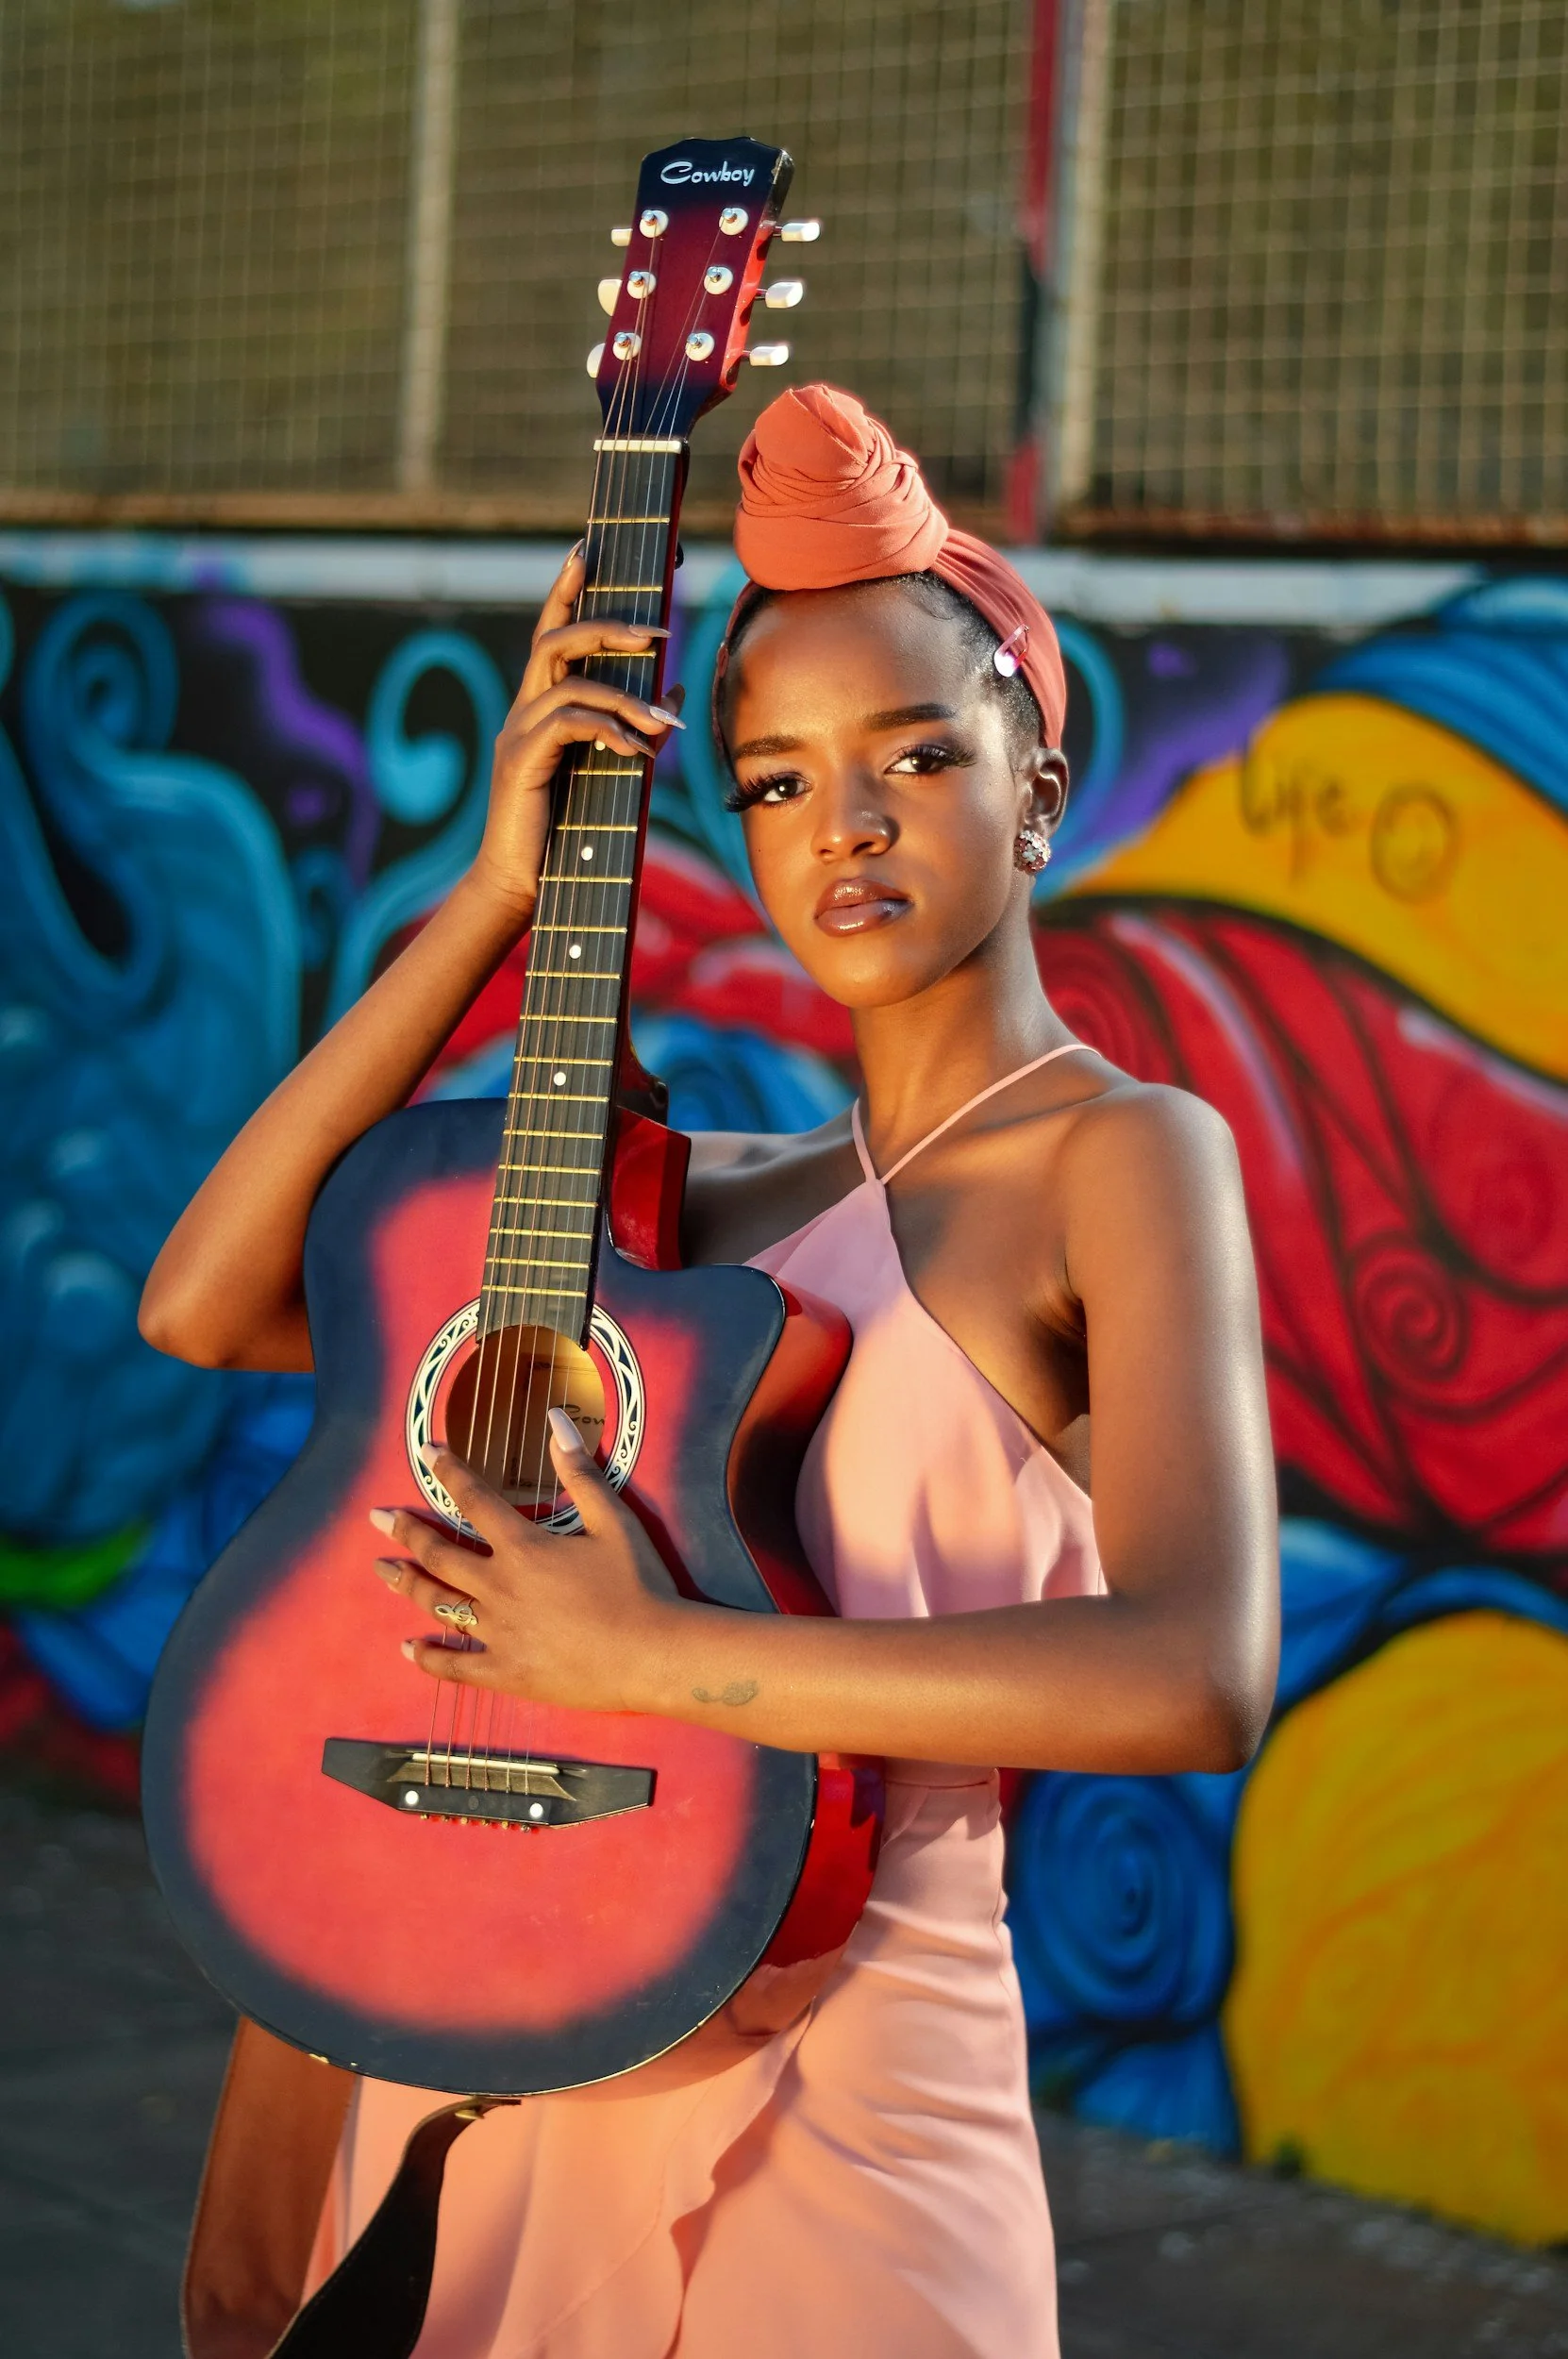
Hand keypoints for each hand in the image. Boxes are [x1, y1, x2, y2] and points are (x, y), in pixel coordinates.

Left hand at [367, 1409, 681, 1708]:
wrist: (652, 1655)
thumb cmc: (638, 1585)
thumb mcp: (615, 1521)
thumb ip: (580, 1473)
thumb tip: (555, 1421)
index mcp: (523, 1548)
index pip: (474, 1500)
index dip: (449, 1472)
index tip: (427, 1452)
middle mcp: (499, 1588)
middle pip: (440, 1554)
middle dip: (407, 1531)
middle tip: (378, 1518)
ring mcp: (497, 1633)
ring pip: (439, 1604)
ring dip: (407, 1583)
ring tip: (382, 1569)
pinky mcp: (504, 1672)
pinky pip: (454, 1665)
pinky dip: (428, 1656)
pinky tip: (408, 1647)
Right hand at [468, 547, 683, 918]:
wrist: (524, 882)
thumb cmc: (569, 829)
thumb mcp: (611, 772)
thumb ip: (635, 730)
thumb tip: (672, 695)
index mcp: (540, 704)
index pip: (552, 631)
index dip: (568, 586)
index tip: (589, 546)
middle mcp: (523, 708)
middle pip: (557, 639)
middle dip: (609, 626)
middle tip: (659, 633)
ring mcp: (517, 732)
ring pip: (570, 682)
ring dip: (626, 698)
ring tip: (664, 726)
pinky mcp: (520, 759)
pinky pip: (569, 724)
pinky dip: (609, 732)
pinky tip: (637, 755)